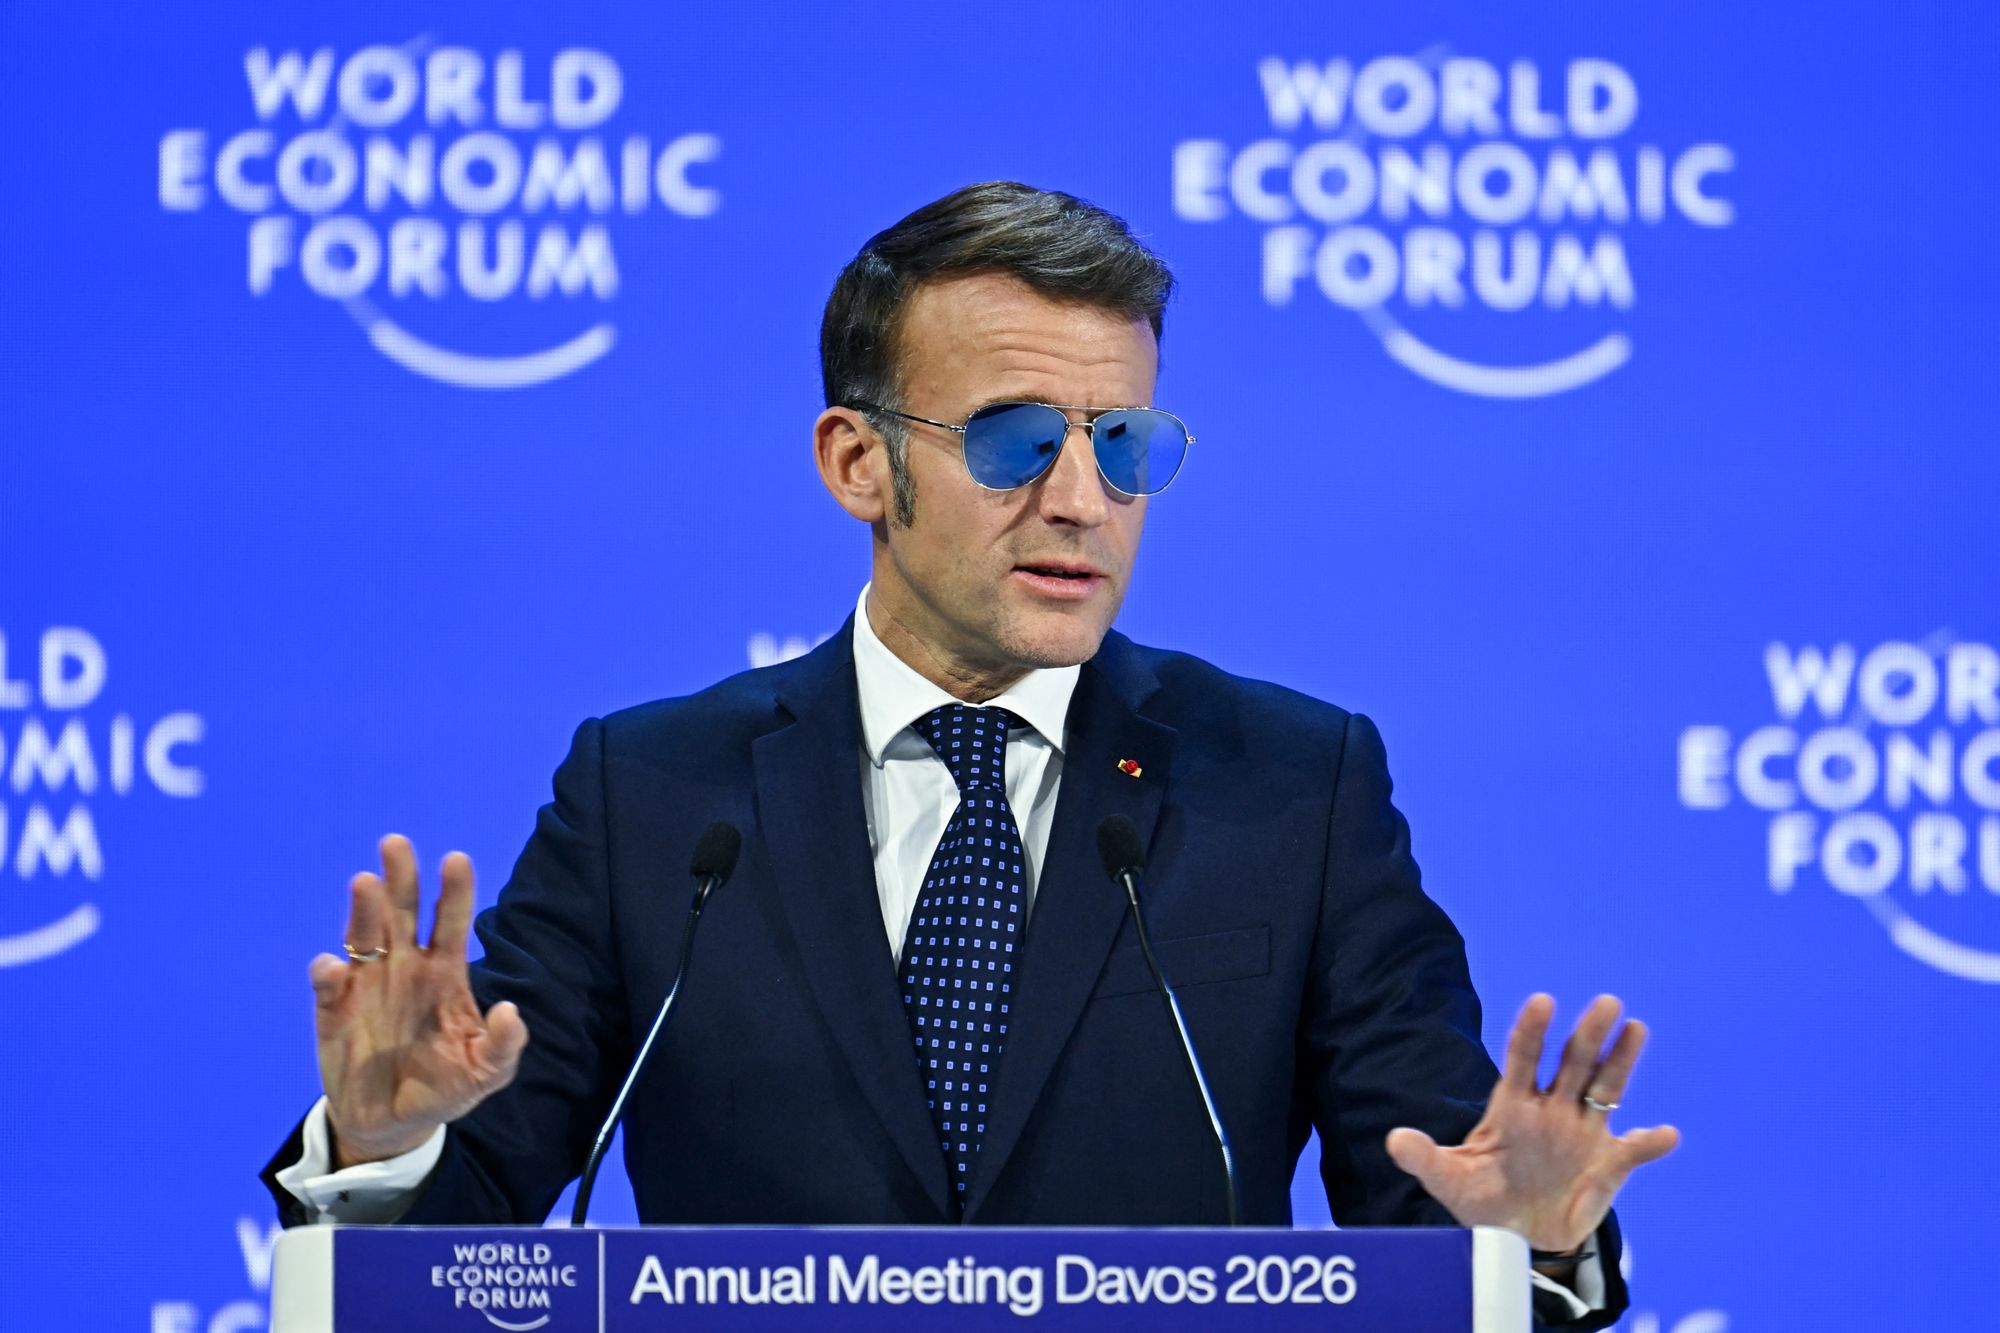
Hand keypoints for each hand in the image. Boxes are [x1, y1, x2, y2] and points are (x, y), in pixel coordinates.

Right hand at [310, 835, 529, 1167]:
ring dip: (362, 909)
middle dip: (401, 877)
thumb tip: (510, 1011)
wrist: (393, 1123)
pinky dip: (328, 972)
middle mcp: (405, 967)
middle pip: (402, 912)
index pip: (451, 922)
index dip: (454, 891)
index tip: (456, 859)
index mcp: (445, 973)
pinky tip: (333, 966)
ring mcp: (367, 985)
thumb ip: (503, 1046)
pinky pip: (329, 984)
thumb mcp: (485, 1073)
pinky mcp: (334, 1011)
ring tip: (365, 883)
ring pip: (363, 935)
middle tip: (396, 843)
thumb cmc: (444, 1087)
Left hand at [1384, 993, 1678, 1252]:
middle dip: (1588, 1034)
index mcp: (1513, 1106)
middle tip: (1606, 1003)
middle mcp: (1552, 1109)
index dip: (1532, 1030)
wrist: (1519, 1239)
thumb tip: (1394, 1140)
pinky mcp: (1609, 1164)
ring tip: (1635, 1028)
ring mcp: (1583, 1132)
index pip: (1523, 1057)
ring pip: (1606, 1088)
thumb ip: (1424, 1159)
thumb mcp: (1449, 1181)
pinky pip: (1634, 1150)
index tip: (1542, 1002)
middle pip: (1572, 1062)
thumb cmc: (1482, 1200)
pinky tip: (1665, 1134)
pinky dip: (1650, 1144)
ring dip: (1622, 1060)